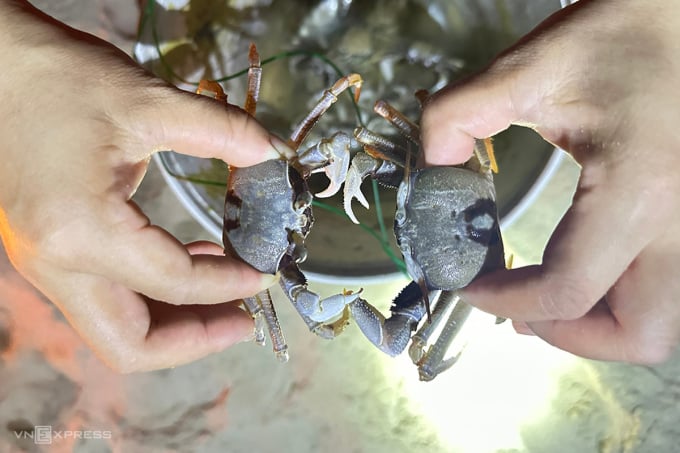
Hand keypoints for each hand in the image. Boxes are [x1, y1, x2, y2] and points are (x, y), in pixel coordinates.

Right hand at [0, 1, 284, 370]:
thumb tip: (276, 156)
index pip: (174, 283)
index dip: (230, 284)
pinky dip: (151, 295)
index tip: (266, 273)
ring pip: (116, 330)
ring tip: (227, 296)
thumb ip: (223, 131)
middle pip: (132, 344)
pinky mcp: (49, 252)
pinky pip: (106, 299)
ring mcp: (46, 264)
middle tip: (244, 318)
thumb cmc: (59, 78)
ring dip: (176, 324)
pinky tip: (189, 261)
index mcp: (82, 231)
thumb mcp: (149, 102)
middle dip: (197, 339)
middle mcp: (56, 264)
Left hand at [421, 0, 679, 362]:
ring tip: (547, 297)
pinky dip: (621, 298)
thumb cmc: (615, 34)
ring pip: (661, 323)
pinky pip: (666, 291)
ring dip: (598, 324)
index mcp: (637, 189)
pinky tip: (585, 268)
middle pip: (639, 335)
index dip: (504, 302)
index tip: (466, 286)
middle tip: (518, 310)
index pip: (567, 288)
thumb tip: (430, 167)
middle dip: (568, 335)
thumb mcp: (526, 67)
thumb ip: (458, 116)